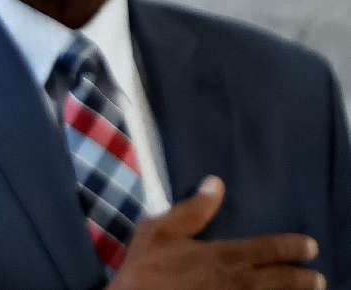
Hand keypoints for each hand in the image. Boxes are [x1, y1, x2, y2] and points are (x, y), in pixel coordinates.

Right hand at [108, 176, 323, 289]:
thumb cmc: (145, 269)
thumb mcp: (159, 230)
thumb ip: (191, 209)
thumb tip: (215, 184)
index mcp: (223, 256)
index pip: (269, 249)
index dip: (293, 247)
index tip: (309, 246)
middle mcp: (236, 281)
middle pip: (281, 281)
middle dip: (303, 279)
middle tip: (317, 278)